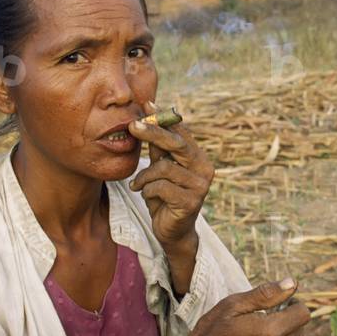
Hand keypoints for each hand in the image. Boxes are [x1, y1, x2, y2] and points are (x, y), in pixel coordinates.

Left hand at [127, 100, 214, 250]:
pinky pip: (160, 187)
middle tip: (132, 126)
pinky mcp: (191, 202)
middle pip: (177, 144)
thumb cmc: (165, 197)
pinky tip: (145, 195)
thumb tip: (150, 117)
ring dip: (145, 176)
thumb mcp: (160, 169)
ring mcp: (200, 186)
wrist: (172, 231)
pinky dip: (147, 190)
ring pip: (164, 168)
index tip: (148, 104)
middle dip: (153, 133)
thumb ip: (159, 148)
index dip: (164, 118)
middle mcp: (204, 169)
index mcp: (199, 158)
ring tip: (138, 184)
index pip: (181, 133)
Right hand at [143, 279, 310, 335]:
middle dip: (286, 323)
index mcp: (270, 332)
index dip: (293, 306)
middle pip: (299, 332)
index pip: (303, 314)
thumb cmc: (212, 331)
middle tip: (261, 323)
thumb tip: (292, 283)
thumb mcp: (234, 305)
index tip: (280, 306)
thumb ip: (266, 294)